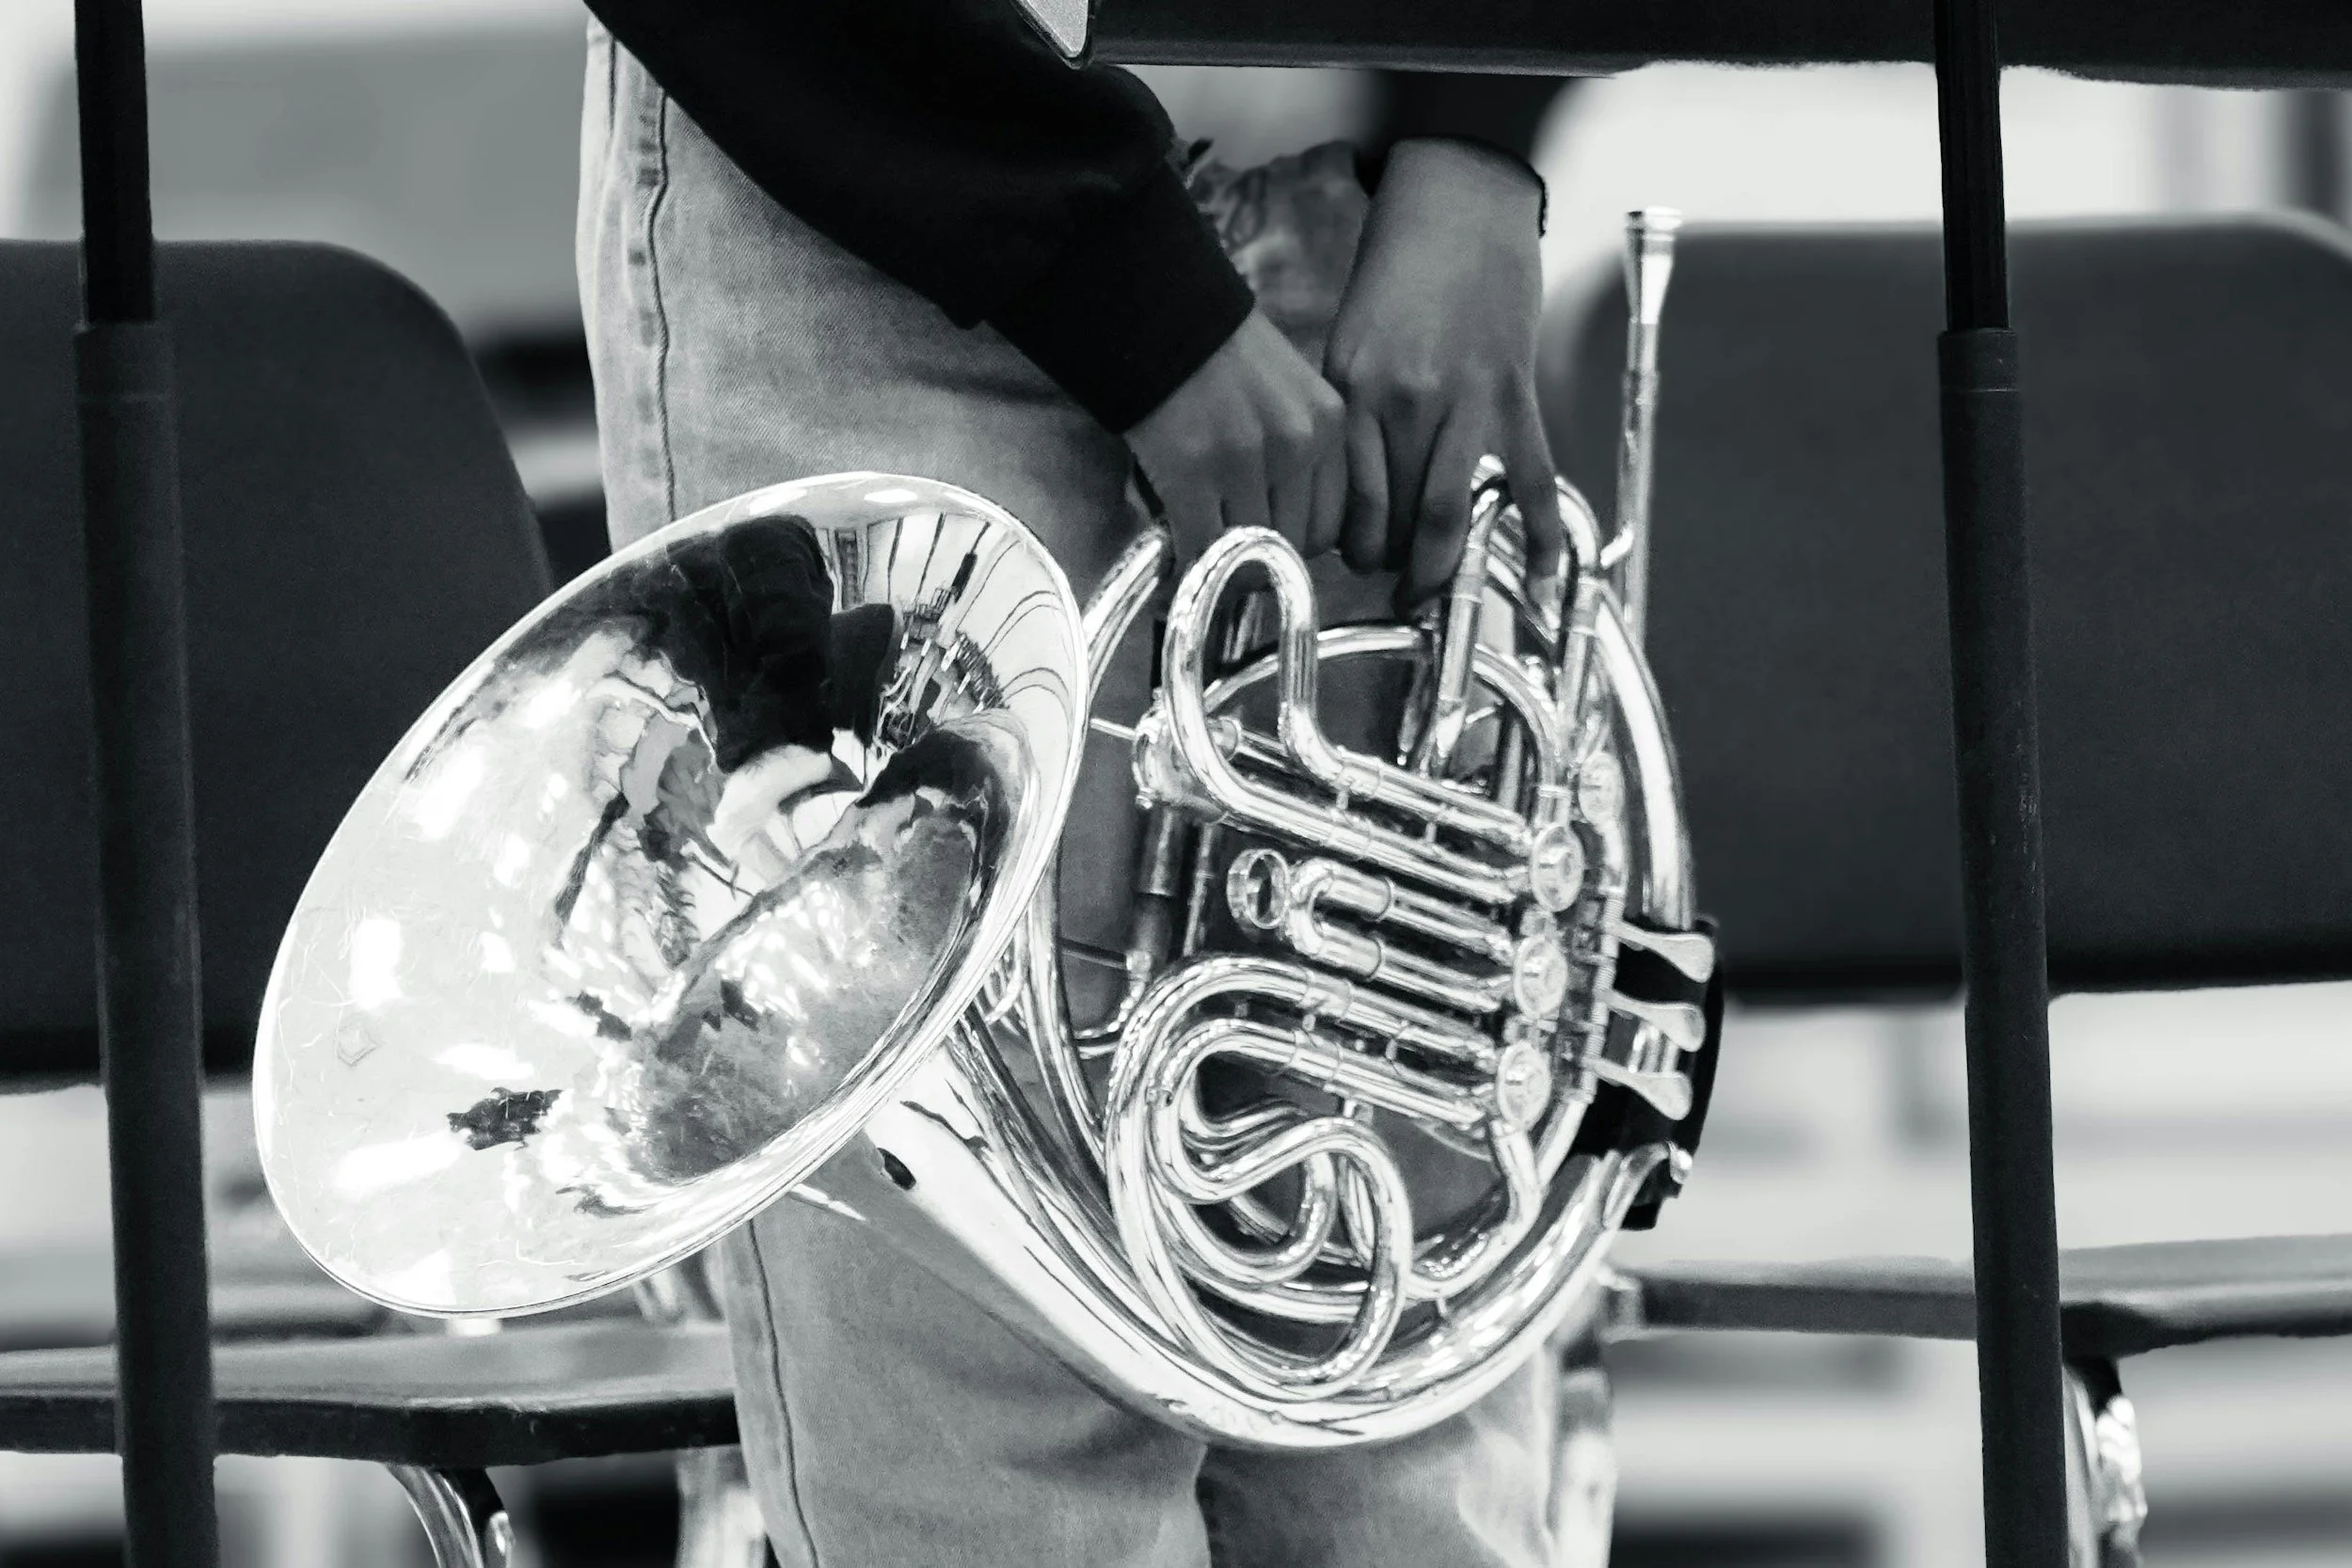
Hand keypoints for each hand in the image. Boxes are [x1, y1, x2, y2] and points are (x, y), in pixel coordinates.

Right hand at [1124, 309, 1346, 567]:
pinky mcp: (1192, 470)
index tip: (1268, 545)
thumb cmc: (1214, 353)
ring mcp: (1246, 458)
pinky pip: (1203, 548)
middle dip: (1260, 558)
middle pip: (1293, 545)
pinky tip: (1177, 552)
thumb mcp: (1284, 393)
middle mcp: (1298, 442)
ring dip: (1224, 563)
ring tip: (1203, 549)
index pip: (1331, 523)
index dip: (1296, 545)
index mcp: (1328, 422)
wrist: (1155, 311)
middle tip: (1230, 553)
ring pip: (1249, 553)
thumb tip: (1281, 531)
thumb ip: (1295, 451)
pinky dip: (1189, 562)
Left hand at [1324, 138, 1561, 611]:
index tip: (1352, 564)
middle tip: (1396, 590)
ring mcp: (1463, 402)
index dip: (1347, 549)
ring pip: (1449, 515)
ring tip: (1437, 597)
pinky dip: (1537, 536)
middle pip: (1392, 521)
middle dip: (1392, 570)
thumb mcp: (1348, 343)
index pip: (1345, 502)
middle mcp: (1403, 403)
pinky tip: (1541, 580)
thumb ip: (1350, 416)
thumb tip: (1353, 495)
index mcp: (1353, 391)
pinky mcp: (1514, 394)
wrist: (1460, 204)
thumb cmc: (1397, 276)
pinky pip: (1528, 480)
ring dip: (1442, 569)